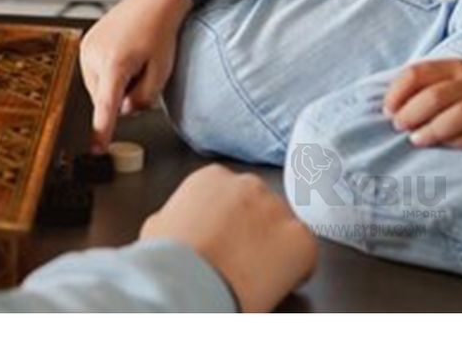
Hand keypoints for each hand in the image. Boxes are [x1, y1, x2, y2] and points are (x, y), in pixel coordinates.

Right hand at [80, 0, 193, 152]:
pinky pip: (94, 73)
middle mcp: (94, 56)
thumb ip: (144, 96)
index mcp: (115, 63)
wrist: (153, 0)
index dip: (102, 130)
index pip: (106, 106)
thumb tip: (124, 111)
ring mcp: (86, 49)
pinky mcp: (84, 45)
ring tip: (133, 59)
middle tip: (142, 71)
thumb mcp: (162, 69)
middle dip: (122, 96)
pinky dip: (108, 73)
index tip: (97, 149)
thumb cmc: (161, 31)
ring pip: (98, 87)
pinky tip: (124, 55)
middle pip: (103, 98)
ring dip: (114, 84)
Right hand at [140, 165, 317, 312]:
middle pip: (258, 207)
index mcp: (212, 177)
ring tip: (252, 275)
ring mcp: (278, 209)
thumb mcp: (156, 228)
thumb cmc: (165, 263)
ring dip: (273, 248)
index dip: (227, 221)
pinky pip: (305, 253)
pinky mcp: (300, 239)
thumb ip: (177, 215)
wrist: (183, 285)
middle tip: (238, 259)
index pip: (229, 195)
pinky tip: (274, 284)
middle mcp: (249, 184)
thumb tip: (179, 225)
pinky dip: (296, 269)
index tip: (222, 240)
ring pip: (282, 228)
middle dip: (252, 230)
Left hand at [383, 58, 461, 148]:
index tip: (387, 112)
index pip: (418, 73)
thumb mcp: (450, 83)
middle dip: (411, 114)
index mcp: (454, 66)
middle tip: (401, 128)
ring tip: (417, 140)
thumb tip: (386, 109)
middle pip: (435, 96)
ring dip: (432, 130)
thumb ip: (423, 89)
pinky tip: (448, 147)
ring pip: (458, 115)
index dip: (397, 93)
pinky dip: (460, 142)